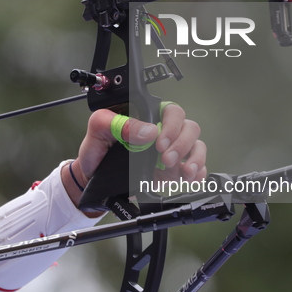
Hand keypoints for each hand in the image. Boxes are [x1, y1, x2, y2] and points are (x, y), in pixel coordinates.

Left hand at [61, 105, 206, 214]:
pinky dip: (198, 174)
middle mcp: (163, 132)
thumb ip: (120, 124)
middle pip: (189, 128)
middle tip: (167, 160)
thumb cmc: (96, 149)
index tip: (160, 143)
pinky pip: (196, 168)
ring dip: (196, 159)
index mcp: (148, 116)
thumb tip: (149, 131)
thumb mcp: (99, 128)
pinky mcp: (173, 171)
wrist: (92, 178)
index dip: (172, 126)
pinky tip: (191, 179)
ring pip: (197, 147)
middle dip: (183, 145)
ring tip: (185, 172)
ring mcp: (171, 151)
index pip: (171, 112)